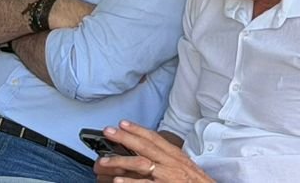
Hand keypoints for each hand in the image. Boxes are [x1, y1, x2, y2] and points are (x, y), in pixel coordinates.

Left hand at [94, 121, 212, 182]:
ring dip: (121, 162)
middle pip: (144, 146)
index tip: (122, 123)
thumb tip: (149, 154)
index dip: (137, 129)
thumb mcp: (183, 165)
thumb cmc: (195, 181)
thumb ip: (168, 158)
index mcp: (175, 155)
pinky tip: (117, 182)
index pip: (154, 138)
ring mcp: (167, 176)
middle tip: (108, 132)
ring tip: (103, 161)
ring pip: (141, 165)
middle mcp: (171, 163)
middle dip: (124, 138)